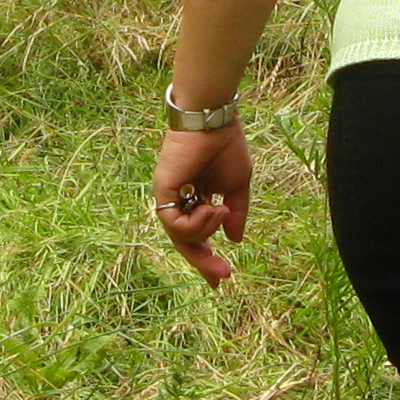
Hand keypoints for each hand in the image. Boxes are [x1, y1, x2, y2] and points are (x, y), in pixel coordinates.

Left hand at [153, 125, 252, 283]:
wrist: (214, 122)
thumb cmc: (226, 146)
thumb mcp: (238, 187)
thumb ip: (235, 213)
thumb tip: (234, 240)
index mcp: (197, 199)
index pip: (197, 236)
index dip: (208, 257)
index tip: (224, 277)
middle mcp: (179, 201)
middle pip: (185, 243)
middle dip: (204, 262)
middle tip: (224, 275)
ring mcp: (169, 197)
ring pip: (180, 237)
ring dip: (205, 231)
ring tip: (220, 211)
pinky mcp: (162, 191)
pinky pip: (174, 224)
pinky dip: (196, 224)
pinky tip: (210, 207)